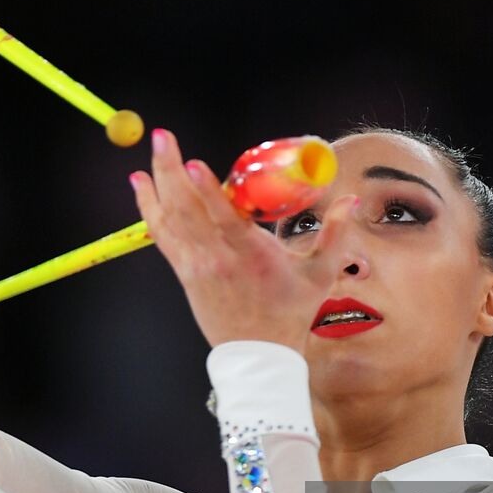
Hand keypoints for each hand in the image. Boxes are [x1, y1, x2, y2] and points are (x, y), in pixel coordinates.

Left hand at [130, 128, 359, 352]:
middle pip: (187, 209)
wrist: (258, 356)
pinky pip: (161, 233)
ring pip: (170, 218)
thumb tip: (351, 200)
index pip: (225, 220)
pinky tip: (141, 183)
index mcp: (252, 257)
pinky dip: (149, 206)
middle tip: (162, 136)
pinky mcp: (184, 271)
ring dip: (157, 181)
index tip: (194, 162)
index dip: (207, 190)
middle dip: (170, 169)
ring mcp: (196, 266)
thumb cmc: (291, 313)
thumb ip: (335, 233)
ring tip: (154, 148)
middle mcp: (218, 259)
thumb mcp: (320, 273)